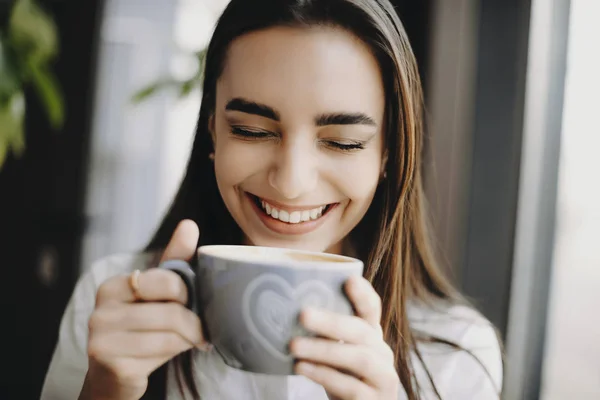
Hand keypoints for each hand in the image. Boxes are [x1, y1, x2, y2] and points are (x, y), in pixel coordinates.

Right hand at [80, 220, 208, 399]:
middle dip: (193, 321)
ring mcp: (102, 339)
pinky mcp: (112, 364)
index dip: (187, 294)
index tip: (193, 303)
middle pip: (171, 311)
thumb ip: (173, 260)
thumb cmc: (140, 329)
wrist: (112, 377)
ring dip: (189, 339)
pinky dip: (178, 352)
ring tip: (193, 339)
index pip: (166, 281)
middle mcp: (101, 311)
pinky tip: (179, 351)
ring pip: (170, 334)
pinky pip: (162, 353)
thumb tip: (189, 224)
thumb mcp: (156, 293)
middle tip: (201, 327)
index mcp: (113, 287)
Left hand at [289, 276, 399, 399]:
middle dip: (331, 322)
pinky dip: (324, 375)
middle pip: (361, 331)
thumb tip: (283, 307)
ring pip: (359, 358)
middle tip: (302, 314)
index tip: (349, 279)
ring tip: (293, 346)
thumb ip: (325, 332)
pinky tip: (301, 367)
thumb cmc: (342, 377)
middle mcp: (382, 352)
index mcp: (372, 335)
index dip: (363, 294)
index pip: (372, 309)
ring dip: (324, 350)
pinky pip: (350, 386)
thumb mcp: (337, 352)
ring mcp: (383, 377)